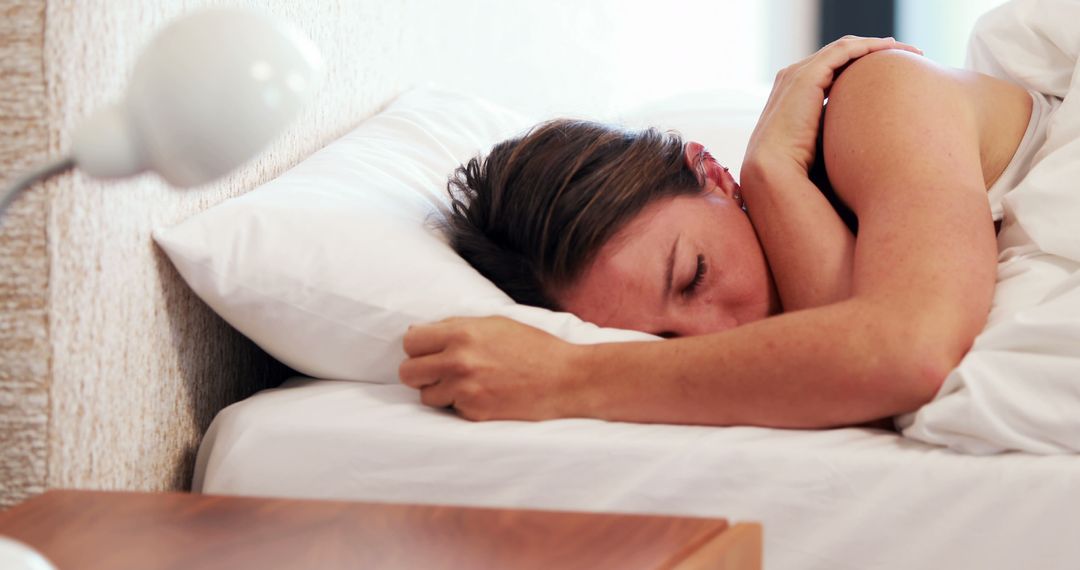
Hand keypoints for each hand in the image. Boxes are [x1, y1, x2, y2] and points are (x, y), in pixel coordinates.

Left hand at [399, 316, 585, 420]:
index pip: (411, 341)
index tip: (428, 352)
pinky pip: (450, 410)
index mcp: (462, 333)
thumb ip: (456, 326)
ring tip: (465, 384)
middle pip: (408, 372)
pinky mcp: (475, 413)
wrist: (566, 379)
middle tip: (439, 372)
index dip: (418, 347)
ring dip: (440, 391)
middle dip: (420, 372)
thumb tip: (420, 331)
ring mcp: (465, 389)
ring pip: (426, 395)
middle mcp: (458, 361)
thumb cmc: (534, 348)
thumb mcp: (495, 324)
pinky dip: (462, 406)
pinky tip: (484, 396)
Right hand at [743, 36, 921, 174]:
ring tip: (910, 51)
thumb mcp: (822, 147)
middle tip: (909, 57)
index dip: (863, 67)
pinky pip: (844, 51)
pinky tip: (893, 50)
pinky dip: (870, 46)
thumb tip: (869, 145)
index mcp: (793, 95)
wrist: (774, 174)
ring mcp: (797, 74)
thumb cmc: (799, 172)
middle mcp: (793, 79)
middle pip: (840, 55)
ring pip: (845, 48)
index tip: (893, 74)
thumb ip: (838, 135)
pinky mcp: (807, 75)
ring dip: (878, 45)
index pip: (832, 70)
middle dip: (874, 52)